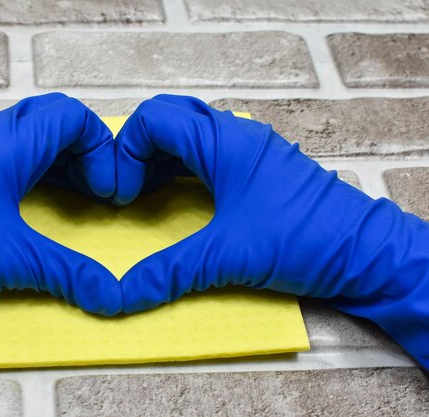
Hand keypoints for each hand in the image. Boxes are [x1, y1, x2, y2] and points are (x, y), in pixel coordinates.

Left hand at [0, 93, 121, 314]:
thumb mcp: (11, 260)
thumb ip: (69, 273)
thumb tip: (113, 295)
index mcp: (8, 142)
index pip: (73, 117)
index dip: (102, 150)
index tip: (108, 190)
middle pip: (55, 118)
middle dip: (86, 151)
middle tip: (98, 189)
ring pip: (32, 132)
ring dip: (62, 158)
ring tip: (79, 195)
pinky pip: (10, 148)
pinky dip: (37, 165)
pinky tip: (43, 197)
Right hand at [114, 95, 428, 367]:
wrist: (364, 253)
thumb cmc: (303, 241)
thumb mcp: (228, 257)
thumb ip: (169, 272)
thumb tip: (121, 295)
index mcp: (222, 141)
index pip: (152, 119)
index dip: (125, 151)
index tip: (123, 192)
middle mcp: (234, 134)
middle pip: (167, 118)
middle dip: (138, 149)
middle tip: (128, 187)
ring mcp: (248, 148)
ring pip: (187, 133)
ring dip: (159, 158)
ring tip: (143, 193)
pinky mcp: (258, 166)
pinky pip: (206, 152)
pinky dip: (181, 167)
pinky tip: (175, 196)